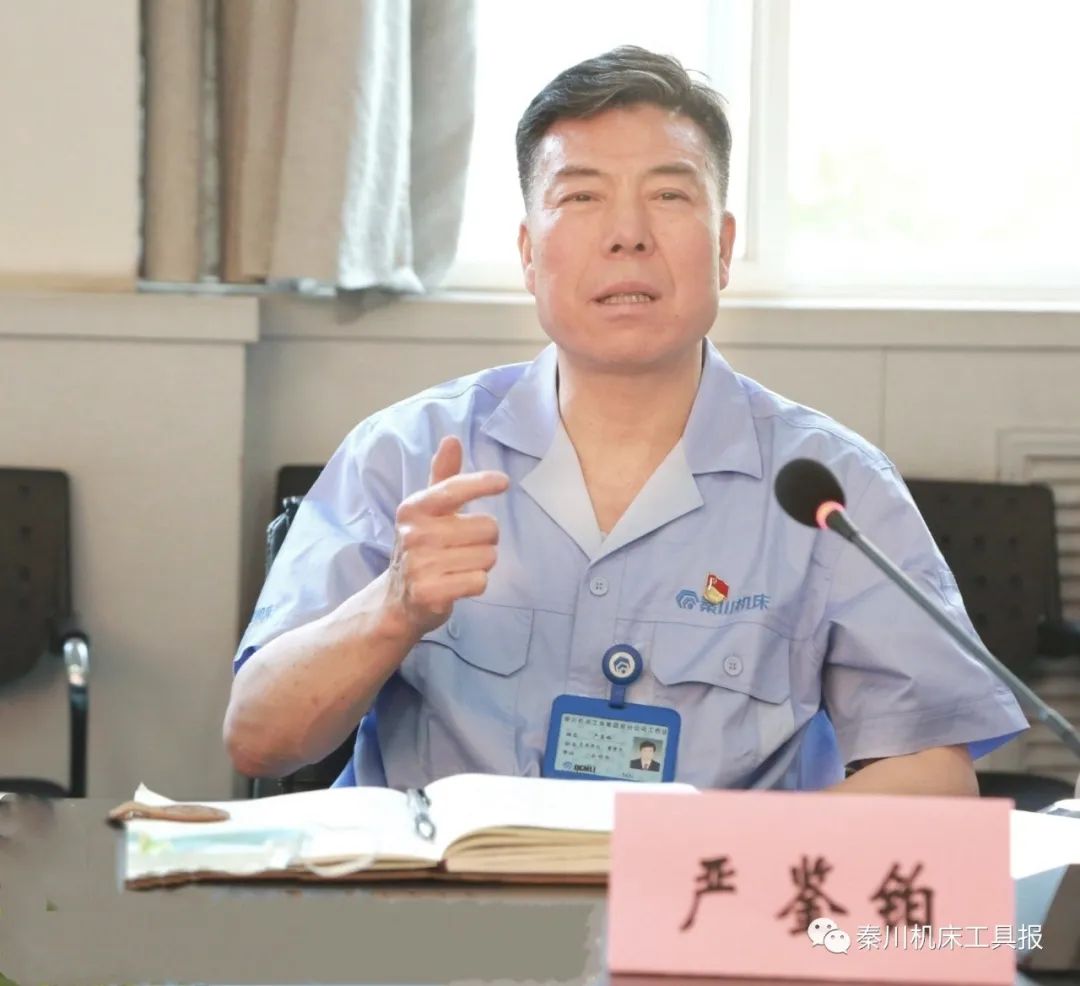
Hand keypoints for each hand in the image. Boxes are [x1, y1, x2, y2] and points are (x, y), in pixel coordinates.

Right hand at [386, 436, 508, 636]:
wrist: (396, 599)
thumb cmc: (422, 547)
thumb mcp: (429, 510)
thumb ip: (443, 475)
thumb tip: (452, 439)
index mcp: (414, 508)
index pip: (454, 489)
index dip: (481, 483)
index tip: (503, 482)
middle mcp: (414, 533)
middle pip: (488, 528)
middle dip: (486, 540)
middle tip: (463, 548)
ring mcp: (419, 564)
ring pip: (488, 556)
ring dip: (482, 563)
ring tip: (458, 566)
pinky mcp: (429, 593)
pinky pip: (479, 581)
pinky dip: (476, 584)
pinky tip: (457, 584)